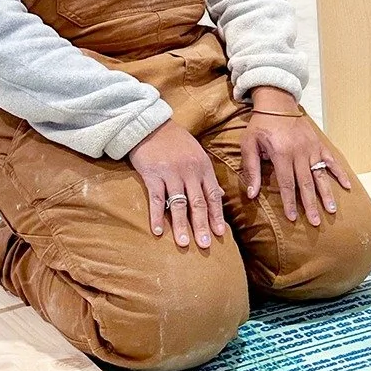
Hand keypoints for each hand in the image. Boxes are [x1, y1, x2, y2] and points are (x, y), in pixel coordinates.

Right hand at [129, 120, 225, 249]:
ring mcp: (171, 173)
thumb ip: (207, 176)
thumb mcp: (197, 154)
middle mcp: (190, 171)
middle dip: (202, 225)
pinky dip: (157, 216)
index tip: (220, 234)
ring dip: (182, 225)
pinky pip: (156, 199)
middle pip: (198, 203)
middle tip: (205, 246)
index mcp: (203, 167)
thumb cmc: (175, 141)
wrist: (150, 125)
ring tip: (184, 243)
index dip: (216, 216)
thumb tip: (219, 196)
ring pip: (179, 204)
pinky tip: (157, 231)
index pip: (212, 196)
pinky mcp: (152, 174)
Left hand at [242, 90, 352, 226]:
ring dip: (326, 194)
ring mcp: (311, 148)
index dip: (289, 202)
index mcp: (281, 153)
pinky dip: (339, 173)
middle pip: (306, 183)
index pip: (286, 183)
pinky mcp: (318, 144)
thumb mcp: (248, 144)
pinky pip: (331, 160)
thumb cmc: (260, 125)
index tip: (293, 218)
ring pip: (320, 175)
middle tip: (315, 222)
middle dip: (310, 204)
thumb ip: (251, 169)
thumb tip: (251, 194)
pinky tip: (347, 186)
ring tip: (331, 210)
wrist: (277, 103)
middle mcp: (299, 152)